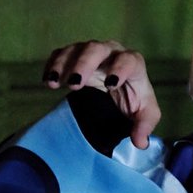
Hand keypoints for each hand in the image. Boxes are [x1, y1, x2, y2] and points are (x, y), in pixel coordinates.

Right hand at [42, 40, 161, 148]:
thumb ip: (145, 126)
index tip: (111, 85)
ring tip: (54, 83)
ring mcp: (91, 52)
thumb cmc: (134, 101)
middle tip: (74, 84)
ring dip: (63, 64)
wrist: (118, 94)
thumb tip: (140, 142)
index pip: (129, 60)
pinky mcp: (74, 56)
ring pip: (75, 49)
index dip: (120, 70)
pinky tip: (47, 81)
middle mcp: (111, 52)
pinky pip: (60, 54)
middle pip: (96, 49)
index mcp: (132, 64)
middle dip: (84, 64)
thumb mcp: (145, 115)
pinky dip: (52, 65)